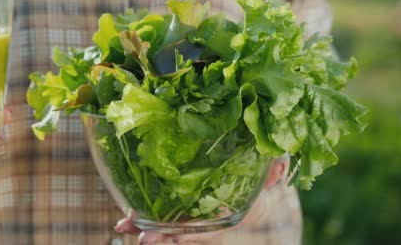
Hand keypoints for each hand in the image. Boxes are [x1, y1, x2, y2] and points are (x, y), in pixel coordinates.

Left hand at [114, 157, 289, 243]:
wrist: (251, 206)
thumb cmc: (257, 193)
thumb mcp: (268, 185)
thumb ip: (273, 175)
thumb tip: (280, 163)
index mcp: (225, 221)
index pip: (206, 231)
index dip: (190, 234)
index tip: (173, 237)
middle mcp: (205, 226)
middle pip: (180, 235)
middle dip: (159, 237)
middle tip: (139, 238)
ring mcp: (191, 224)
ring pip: (165, 230)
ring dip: (142, 229)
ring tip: (121, 227)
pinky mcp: (181, 216)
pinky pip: (160, 221)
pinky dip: (142, 221)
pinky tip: (126, 219)